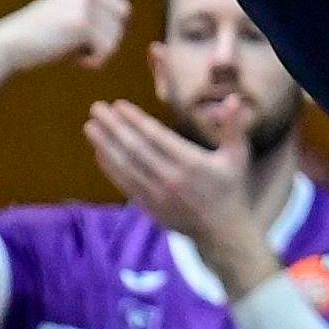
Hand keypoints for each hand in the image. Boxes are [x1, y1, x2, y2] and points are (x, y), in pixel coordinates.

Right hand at [0, 0, 129, 75]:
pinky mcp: (80, 23)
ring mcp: (83, 6)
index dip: (112, 32)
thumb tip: (126, 16)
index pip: (122, 11)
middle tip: (78, 51)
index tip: (89, 43)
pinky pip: (106, 51)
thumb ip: (93, 15)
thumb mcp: (68, 17)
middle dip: (105, 44)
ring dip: (97, 55)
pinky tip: (70, 59)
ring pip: (115, 40)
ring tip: (69, 53)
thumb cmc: (38, 39)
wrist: (5, 46)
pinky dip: (92, 62)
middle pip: (121, 26)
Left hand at [83, 96, 278, 296]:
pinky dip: (110, 167)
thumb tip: (233, 98)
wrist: (221, 230)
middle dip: (114, 127)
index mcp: (193, 163)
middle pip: (135, 149)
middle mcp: (171, 178)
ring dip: (105, 145)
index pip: (157, 137)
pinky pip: (125, 183)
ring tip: (90, 126)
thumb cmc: (230, 188)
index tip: (119, 105)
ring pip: (126, 166)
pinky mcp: (148, 206)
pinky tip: (99, 153)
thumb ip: (234, 127)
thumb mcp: (238, 156)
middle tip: (96, 108)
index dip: (136, 120)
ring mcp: (157, 194)